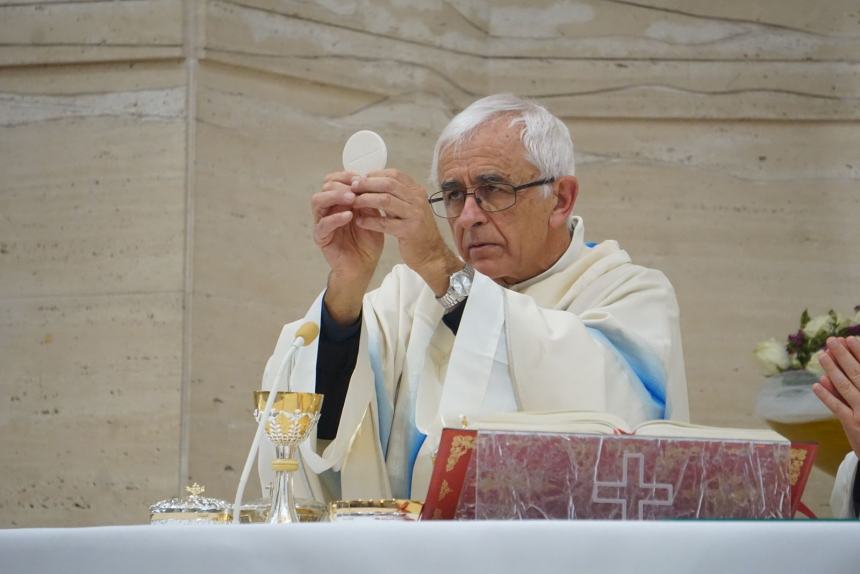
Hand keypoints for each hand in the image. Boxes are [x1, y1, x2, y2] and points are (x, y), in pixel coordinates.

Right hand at [312, 171, 383, 321]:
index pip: (335, 180)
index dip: (347, 176)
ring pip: (318, 201)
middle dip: (341, 183)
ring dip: (335, 196)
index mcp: (340, 201)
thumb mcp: (373, 216)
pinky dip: (335, 218)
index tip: (361, 177)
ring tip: (351, 198)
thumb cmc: (367, 242)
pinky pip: (323, 224)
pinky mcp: (321, 237)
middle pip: (325, 187)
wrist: (364, 266)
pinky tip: (348, 216)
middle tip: (356, 186)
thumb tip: (368, 181)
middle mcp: (329, 209)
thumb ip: (368, 200)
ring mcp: (323, 222)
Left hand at [350, 169, 459, 294]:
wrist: (431, 254)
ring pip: (386, 200)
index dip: (375, 175)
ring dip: (366, 200)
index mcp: (417, 191)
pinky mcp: (409, 231)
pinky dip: (370, 221)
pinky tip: (360, 221)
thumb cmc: (416, 230)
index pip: (394, 174)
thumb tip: (370, 184)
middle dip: (367, 184)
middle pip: (388, 184)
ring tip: (352, 203)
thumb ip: (395, 196)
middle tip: (352, 187)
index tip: (360, 179)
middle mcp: (418, 200)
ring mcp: (415, 215)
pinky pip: (385, 223)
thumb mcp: (409, 208)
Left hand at [813, 336, 859, 456]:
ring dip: (832, 370)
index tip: (849, 338)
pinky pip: (837, 407)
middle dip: (844, 355)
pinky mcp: (853, 425)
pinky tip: (816, 384)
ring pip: (846, 387)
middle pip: (857, 374)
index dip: (859, 353)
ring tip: (822, 355)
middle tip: (832, 340)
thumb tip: (840, 370)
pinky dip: (827, 395)